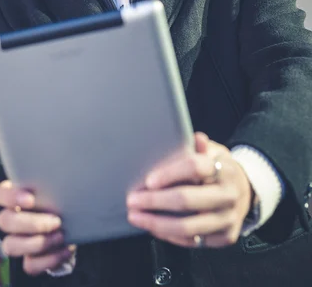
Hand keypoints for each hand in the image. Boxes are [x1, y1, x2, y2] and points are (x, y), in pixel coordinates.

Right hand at [0, 180, 75, 274]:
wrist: (75, 223)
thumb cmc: (64, 199)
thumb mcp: (59, 187)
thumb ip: (53, 183)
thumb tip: (63, 178)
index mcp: (15, 196)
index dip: (10, 197)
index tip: (31, 199)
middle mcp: (11, 218)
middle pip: (4, 221)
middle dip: (31, 223)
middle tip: (56, 221)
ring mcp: (17, 240)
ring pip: (10, 246)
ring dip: (38, 243)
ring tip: (61, 235)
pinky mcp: (28, 259)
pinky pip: (30, 265)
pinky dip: (49, 259)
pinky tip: (66, 249)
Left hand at [126, 132, 251, 247]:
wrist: (245, 190)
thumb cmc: (220, 168)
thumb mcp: (213, 151)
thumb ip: (199, 146)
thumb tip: (195, 138)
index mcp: (224, 169)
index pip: (195, 168)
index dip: (170, 174)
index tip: (149, 180)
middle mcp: (228, 195)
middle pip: (187, 200)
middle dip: (155, 202)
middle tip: (133, 200)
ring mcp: (227, 218)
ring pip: (187, 227)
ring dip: (156, 224)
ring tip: (137, 217)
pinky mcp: (225, 237)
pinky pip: (192, 241)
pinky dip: (170, 235)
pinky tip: (154, 227)